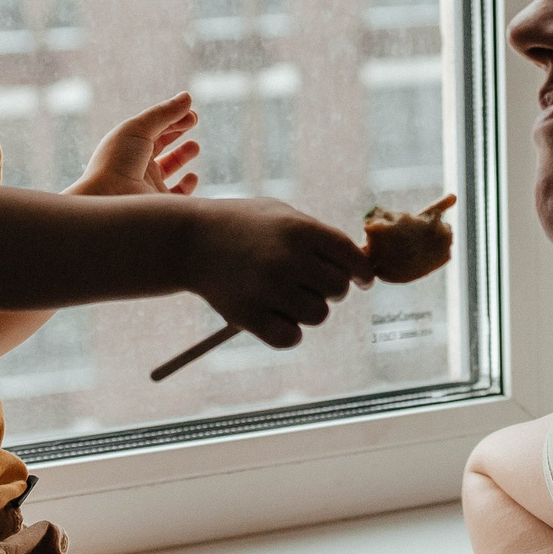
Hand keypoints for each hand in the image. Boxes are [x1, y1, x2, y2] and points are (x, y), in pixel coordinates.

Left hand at [69, 92, 200, 197]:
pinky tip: (192, 176)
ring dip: (182, 155)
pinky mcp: (159, 202)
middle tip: (193, 120)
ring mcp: (148, 183)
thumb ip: (164, 112)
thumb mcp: (138, 128)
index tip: (190, 113)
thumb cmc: (117, 161)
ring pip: (169, 166)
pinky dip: (187, 185)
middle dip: (176, 130)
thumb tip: (187, 97)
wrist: (110, 199)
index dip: (172, 117)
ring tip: (194, 146)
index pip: (153, 126)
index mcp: (128, 144)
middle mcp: (137, 163)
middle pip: (159, 142)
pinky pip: (177, 194)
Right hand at [184, 199, 370, 346]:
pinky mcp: (248, 316)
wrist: (190, 240)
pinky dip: (289, 332)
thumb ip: (320, 236)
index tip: (361, 281)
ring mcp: (267, 289)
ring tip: (288, 297)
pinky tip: (277, 318)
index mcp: (301, 230)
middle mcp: (288, 259)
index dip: (362, 273)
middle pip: (338, 290)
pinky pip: (291, 338)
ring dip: (309, 310)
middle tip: (311, 283)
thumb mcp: (282, 215)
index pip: (352, 259)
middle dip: (330, 288)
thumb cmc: (243, 224)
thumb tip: (360, 264)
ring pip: (318, 315)